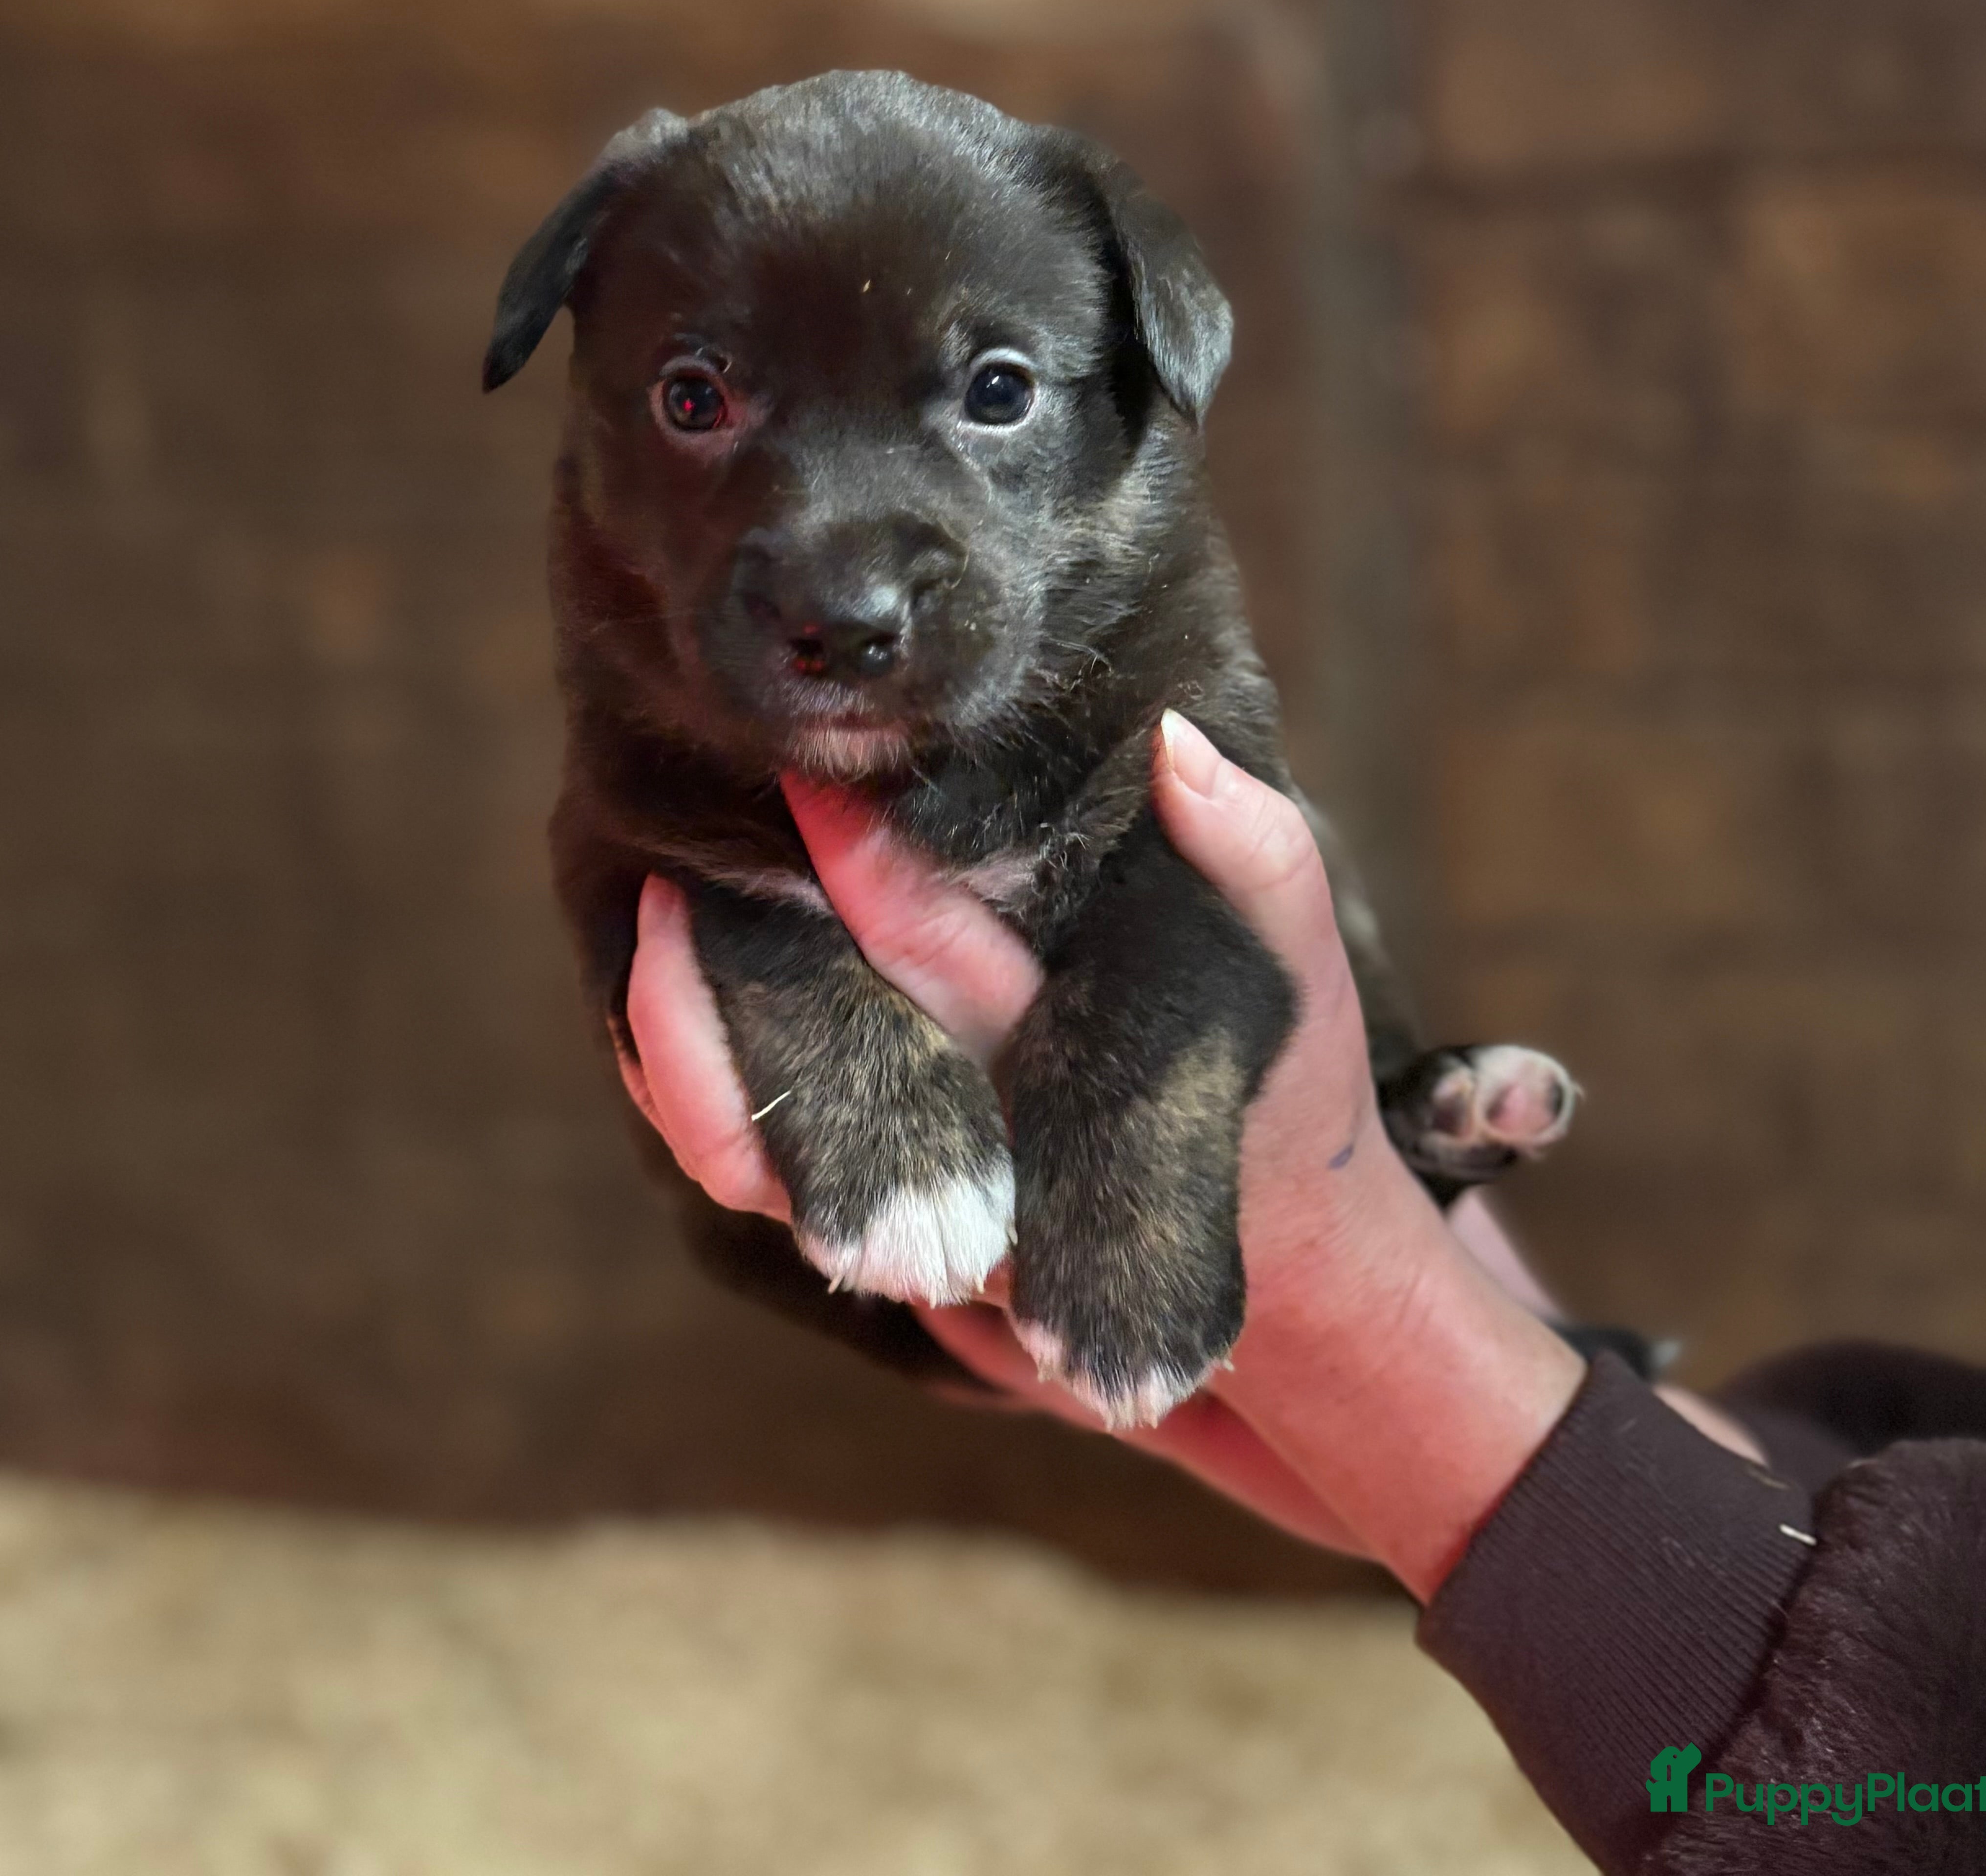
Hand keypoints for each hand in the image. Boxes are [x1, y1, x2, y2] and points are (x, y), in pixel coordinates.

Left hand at [621, 715, 1588, 1595]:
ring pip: (751, 1156)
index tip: (802, 776)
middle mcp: (971, 1149)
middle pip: (817, 1060)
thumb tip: (1174, 738)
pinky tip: (664, 996)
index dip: (860, 867)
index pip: (939, 954)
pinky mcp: (882, 1231)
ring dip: (682, 1048)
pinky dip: (693, 1093)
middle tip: (664, 858)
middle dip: (729, 967)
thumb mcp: (1294, 971)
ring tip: (648, 920)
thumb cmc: (1288, 1096)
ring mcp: (914, 1211)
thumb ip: (1252, 851)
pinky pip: (751, 1176)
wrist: (1278, 1289)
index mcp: (1060, 1060)